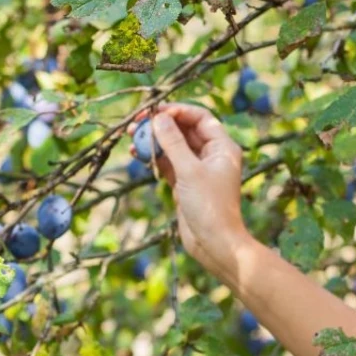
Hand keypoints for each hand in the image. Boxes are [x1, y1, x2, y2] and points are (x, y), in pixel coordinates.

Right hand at [130, 104, 252, 278]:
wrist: (215, 243)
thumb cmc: (210, 206)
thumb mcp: (189, 171)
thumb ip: (173, 143)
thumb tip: (159, 118)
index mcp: (222, 147)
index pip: (200, 117)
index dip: (177, 111)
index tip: (155, 111)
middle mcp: (212, 155)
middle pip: (184, 130)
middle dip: (161, 125)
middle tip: (137, 123)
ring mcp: (198, 170)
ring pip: (174, 147)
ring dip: (154, 141)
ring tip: (132, 137)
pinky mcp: (185, 184)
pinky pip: (168, 164)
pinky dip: (154, 158)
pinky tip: (136, 154)